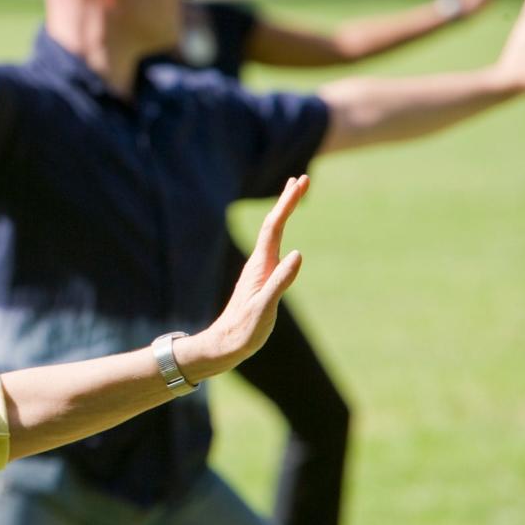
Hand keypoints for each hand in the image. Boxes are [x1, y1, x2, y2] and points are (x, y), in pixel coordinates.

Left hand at [176, 176, 307, 380]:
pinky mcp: (260, 282)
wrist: (223, 345)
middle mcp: (258, 263)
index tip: (300, 182)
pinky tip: (286, 243)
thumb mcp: (264, 307)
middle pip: (274, 225)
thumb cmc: (244, 330)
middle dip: (287, 201)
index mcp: (260, 266)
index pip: (275, 226)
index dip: (287, 203)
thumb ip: (280, 281)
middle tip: (301, 179)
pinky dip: (282, 237)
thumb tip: (299, 254)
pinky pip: (274, 250)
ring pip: (273, 235)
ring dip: (283, 214)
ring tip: (292, 197)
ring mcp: (259, 271)